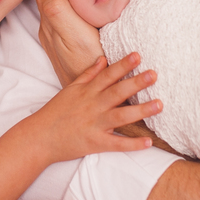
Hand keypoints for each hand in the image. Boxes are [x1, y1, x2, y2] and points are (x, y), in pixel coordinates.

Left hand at [35, 0, 103, 86]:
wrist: (101, 99)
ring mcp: (62, 40)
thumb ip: (58, 9)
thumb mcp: (75, 34)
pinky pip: (69, 19)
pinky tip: (85, 3)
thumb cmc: (89, 66)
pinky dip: (74, 7)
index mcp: (49, 23)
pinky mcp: (74, 48)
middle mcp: (52, 31)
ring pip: (59, 8)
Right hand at [35, 53, 161, 161]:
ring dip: (141, 111)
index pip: (107, 75)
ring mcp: (95, 125)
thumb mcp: (70, 89)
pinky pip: (116, 144)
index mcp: (87, 92)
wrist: (40, 137)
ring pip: (121, 116)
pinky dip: (132, 144)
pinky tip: (148, 142)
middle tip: (154, 74)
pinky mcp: (95, 143)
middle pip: (117, 92)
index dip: (123, 65)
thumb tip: (103, 59)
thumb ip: (88, 74)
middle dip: (136, 83)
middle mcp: (92, 106)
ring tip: (159, 104)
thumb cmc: (55, 112)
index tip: (138, 55)